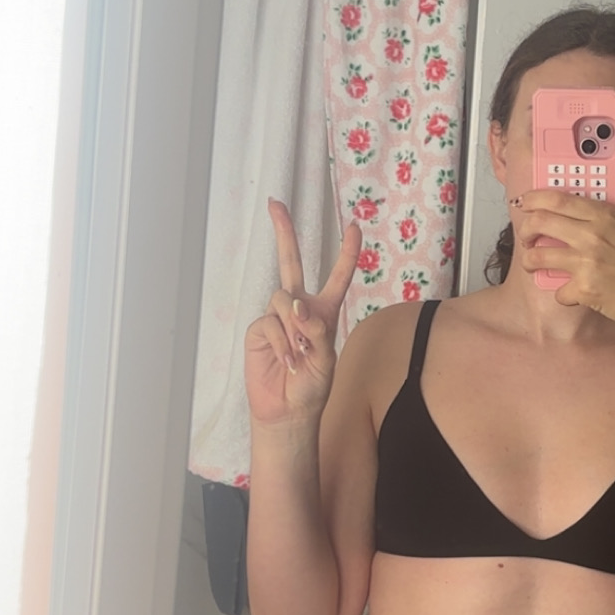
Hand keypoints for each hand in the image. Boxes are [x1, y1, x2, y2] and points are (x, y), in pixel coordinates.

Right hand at [243, 199, 361, 427]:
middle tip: (275, 204)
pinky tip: (288, 361)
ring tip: (300, 355)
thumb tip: (296, 305)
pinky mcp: (260, 329)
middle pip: (291, 262)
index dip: (346, 252)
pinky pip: (271, 322)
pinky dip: (283, 343)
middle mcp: (299, 308)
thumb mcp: (326, 359)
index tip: (353, 226)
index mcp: (324, 312)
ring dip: (294, 327)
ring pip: (284, 298)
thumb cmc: (312, 387)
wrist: (289, 411)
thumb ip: (316, 330)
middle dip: (283, 232)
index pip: (337, 277)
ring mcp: (277, 317)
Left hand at [513, 189, 614, 335]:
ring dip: (530, 262)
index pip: (557, 198)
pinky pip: (558, 291)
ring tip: (535, 265)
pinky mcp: (584, 288)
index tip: (525, 203)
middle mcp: (594, 234)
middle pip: (539, 222)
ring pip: (537, 256)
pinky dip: (563, 295)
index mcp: (605, 215)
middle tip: (526, 237)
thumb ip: (599, 221)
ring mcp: (587, 261)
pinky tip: (576, 294)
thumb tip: (567, 218)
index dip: (534, 199)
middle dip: (525, 230)